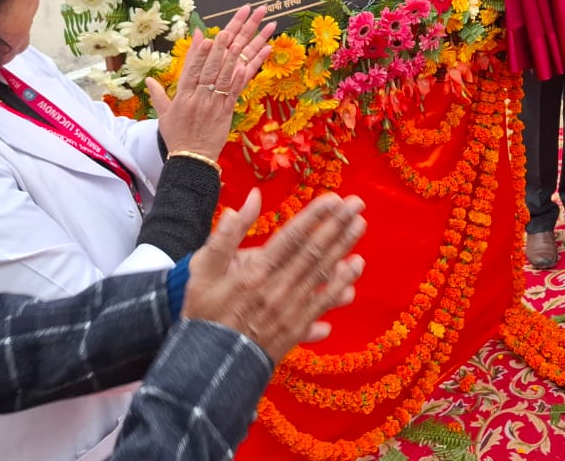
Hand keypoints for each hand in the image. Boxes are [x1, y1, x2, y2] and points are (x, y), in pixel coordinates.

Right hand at [147, 5, 276, 159]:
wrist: (192, 159)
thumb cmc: (177, 136)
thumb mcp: (164, 115)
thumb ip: (158, 95)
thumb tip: (148, 79)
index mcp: (183, 96)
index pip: (191, 70)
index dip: (198, 52)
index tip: (205, 35)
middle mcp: (199, 97)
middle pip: (211, 67)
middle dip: (222, 46)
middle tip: (230, 28)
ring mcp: (214, 104)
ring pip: (226, 75)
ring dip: (236, 55)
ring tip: (243, 38)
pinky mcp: (226, 111)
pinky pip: (235, 91)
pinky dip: (242, 76)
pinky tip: (250, 62)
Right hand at [183, 189, 365, 361]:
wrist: (208, 366)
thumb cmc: (204, 313)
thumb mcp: (204, 270)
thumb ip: (226, 234)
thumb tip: (251, 198)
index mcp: (255, 272)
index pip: (291, 236)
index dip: (314, 216)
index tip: (333, 198)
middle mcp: (277, 289)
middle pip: (313, 251)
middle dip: (337, 225)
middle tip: (357, 204)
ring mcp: (289, 310)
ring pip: (322, 274)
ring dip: (344, 248)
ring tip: (360, 226)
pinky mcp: (296, 329)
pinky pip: (323, 302)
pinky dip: (341, 285)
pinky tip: (355, 268)